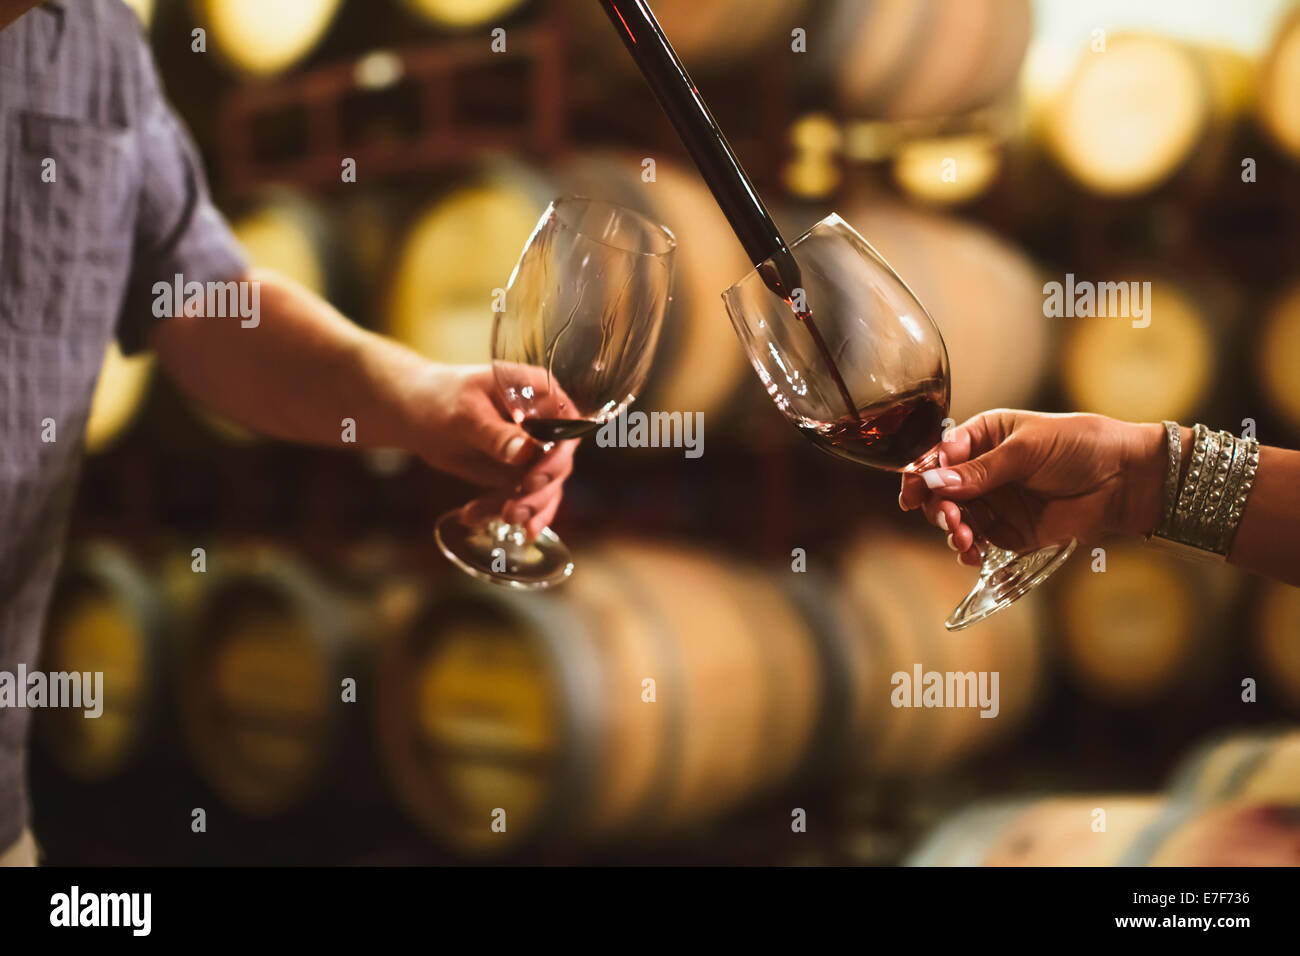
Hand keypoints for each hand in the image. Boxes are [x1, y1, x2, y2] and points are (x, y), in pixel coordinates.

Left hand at [406, 363, 577, 539]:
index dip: (558, 458)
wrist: (415, 413)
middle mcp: (544, 424)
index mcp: (540, 395)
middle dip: (537, 494)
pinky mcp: (516, 473)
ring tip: (492, 516)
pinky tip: (472, 516)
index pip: (567, 429)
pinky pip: (519, 499)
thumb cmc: (441, 398)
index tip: (534, 481)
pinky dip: (498, 511)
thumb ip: (497, 434)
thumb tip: (527, 453)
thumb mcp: (466, 414)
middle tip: (511, 511)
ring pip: (543, 489)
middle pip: (558, 465)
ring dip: (522, 508)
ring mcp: (532, 451)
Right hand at [898, 410, 1166, 565]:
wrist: (1126, 478)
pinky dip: (970, 551)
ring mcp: (996, 502)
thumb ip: (982, 470)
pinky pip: (980, 543)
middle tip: (951, 519)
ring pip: (956, 520)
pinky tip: (972, 554)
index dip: (921, 474)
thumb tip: (937, 482)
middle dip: (938, 508)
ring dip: (953, 531)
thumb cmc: (1080, 445)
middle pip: (940, 493)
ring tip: (965, 539)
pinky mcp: (1012, 531)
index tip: (911, 493)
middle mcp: (983, 471)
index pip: (939, 457)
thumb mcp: (1027, 449)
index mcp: (983, 437)